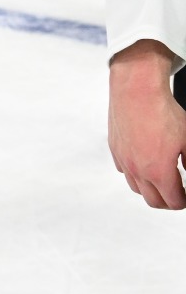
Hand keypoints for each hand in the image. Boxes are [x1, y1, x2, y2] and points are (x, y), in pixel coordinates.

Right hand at [109, 40, 185, 208]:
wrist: (137, 91)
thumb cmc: (163, 112)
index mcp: (159, 172)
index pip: (173, 201)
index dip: (184, 202)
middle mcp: (138, 170)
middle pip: (153, 201)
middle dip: (168, 202)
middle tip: (177, 194)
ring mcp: (124, 160)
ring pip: (137, 188)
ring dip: (150, 190)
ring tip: (161, 181)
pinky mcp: (115, 149)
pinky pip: (125, 171)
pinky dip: (136, 174)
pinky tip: (145, 163)